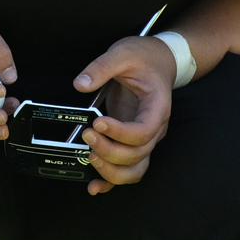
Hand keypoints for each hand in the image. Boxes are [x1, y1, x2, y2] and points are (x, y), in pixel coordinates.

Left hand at [73, 35, 176, 194]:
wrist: (158, 61)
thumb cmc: (145, 58)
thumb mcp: (123, 53)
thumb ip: (102, 67)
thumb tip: (81, 83)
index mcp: (156, 107)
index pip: (143, 132)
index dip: (120, 133)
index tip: (98, 123)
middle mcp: (154, 128)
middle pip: (137, 154)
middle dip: (109, 151)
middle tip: (87, 135)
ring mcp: (144, 139)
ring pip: (135, 170)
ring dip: (111, 171)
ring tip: (90, 157)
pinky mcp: (131, 142)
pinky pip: (127, 170)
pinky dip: (110, 182)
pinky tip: (93, 186)